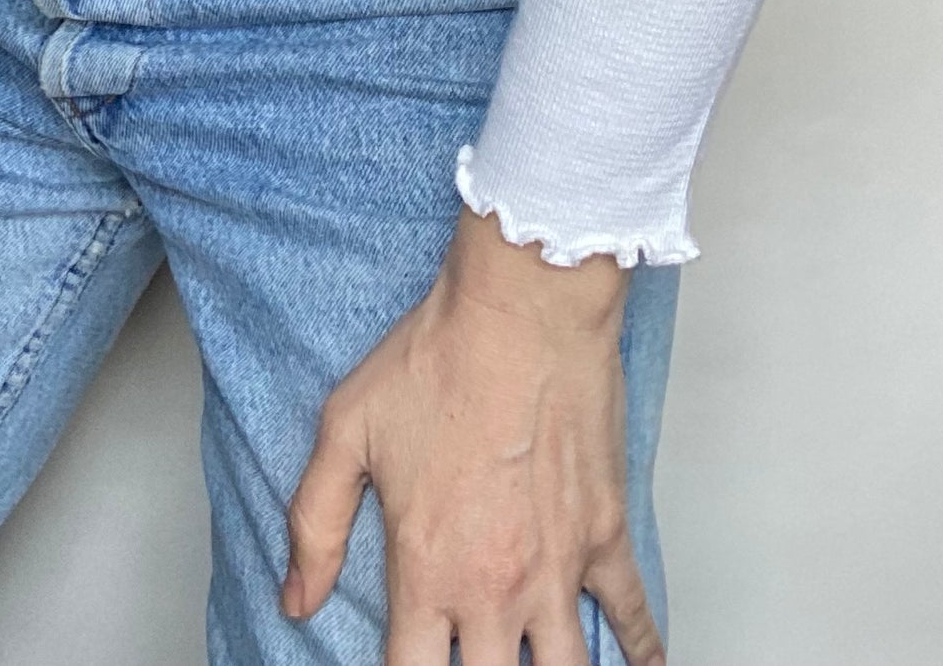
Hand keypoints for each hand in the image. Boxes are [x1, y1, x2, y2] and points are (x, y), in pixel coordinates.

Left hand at [283, 207, 662, 665]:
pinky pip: (635, 615)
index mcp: (425, 570)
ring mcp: (557, 568)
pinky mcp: (605, 536)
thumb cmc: (437, 358)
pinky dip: (644, 651)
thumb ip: (314, 523)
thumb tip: (297, 597)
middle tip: (470, 660)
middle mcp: (494, 587)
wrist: (520, 311)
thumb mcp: (346, 431)